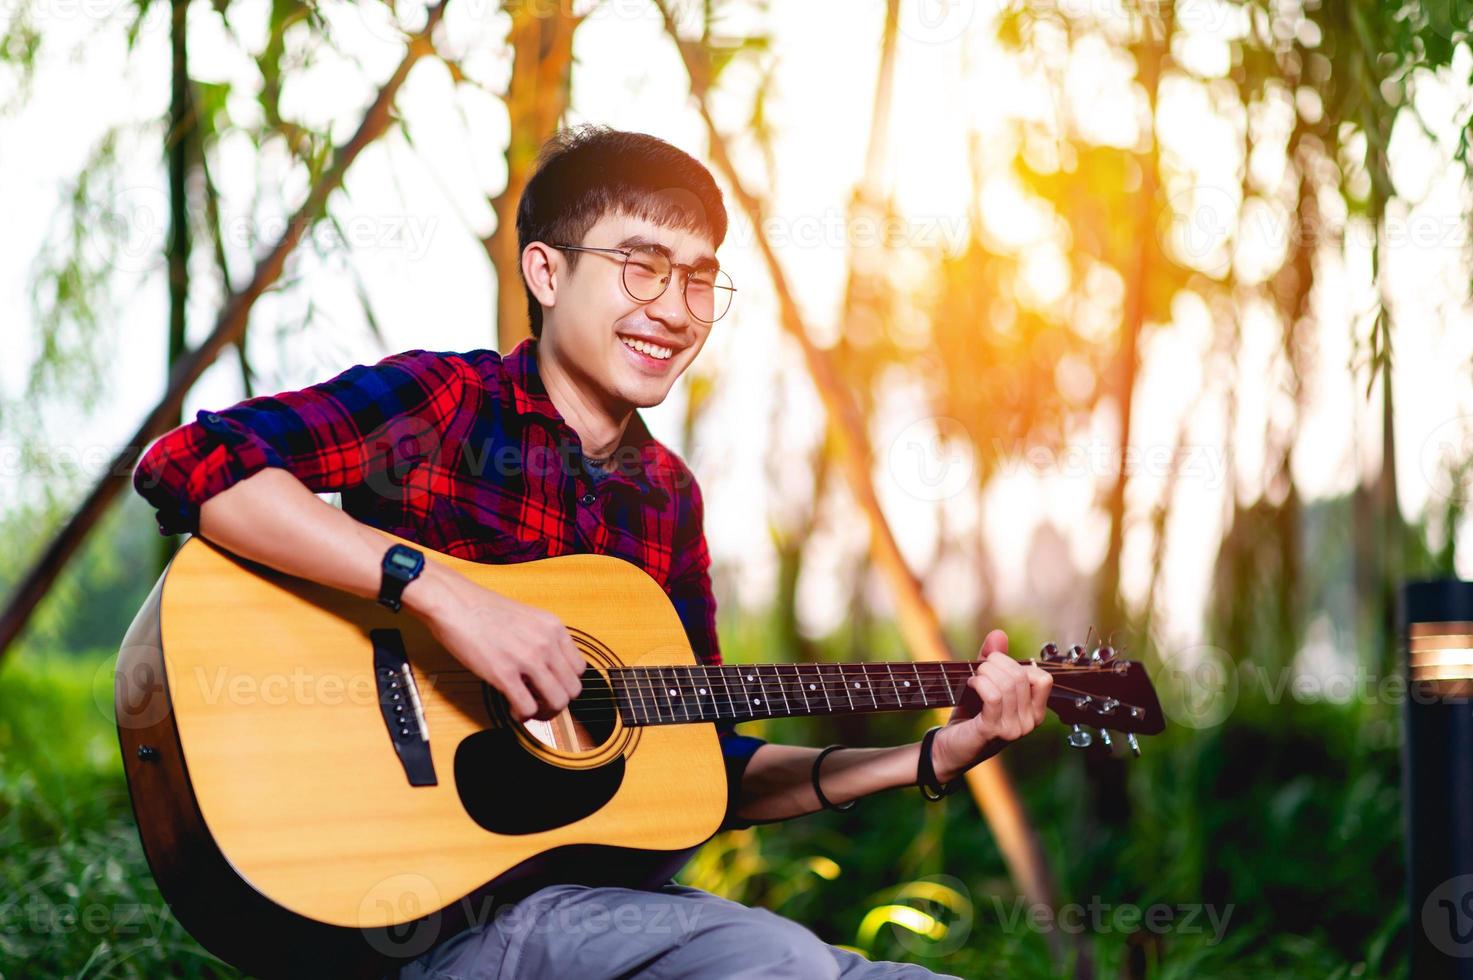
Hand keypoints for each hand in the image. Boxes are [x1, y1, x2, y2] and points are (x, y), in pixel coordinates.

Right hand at [405, 562, 583, 721]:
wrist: (455, 603)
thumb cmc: (483, 609)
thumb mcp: (528, 618)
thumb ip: (542, 640)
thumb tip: (547, 669)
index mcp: (554, 627)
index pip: (579, 668)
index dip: (566, 683)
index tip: (553, 687)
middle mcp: (546, 643)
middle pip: (573, 689)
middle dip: (558, 702)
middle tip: (541, 703)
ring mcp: (527, 659)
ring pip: (557, 702)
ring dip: (544, 712)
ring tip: (529, 709)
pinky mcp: (504, 674)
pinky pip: (528, 708)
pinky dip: (523, 715)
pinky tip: (513, 708)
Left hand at [929, 630, 1051, 783]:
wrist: (948, 748)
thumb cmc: (969, 717)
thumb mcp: (985, 685)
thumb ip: (993, 661)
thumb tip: (998, 633)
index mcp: (1034, 713)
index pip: (1043, 679)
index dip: (1018, 665)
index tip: (997, 667)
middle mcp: (1029, 723)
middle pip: (1020, 676)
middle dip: (996, 663)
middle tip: (979, 668)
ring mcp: (1014, 729)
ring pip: (1007, 684)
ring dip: (985, 672)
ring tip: (974, 677)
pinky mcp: (994, 730)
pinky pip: (994, 695)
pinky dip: (980, 683)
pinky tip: (970, 684)